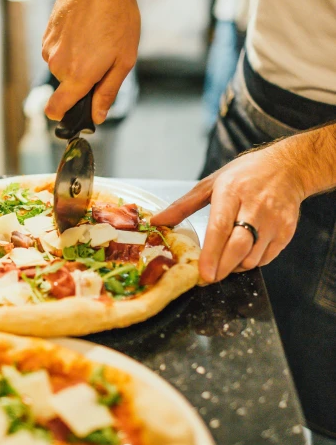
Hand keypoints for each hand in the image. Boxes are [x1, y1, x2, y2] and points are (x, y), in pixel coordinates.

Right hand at [42, 0, 139, 124]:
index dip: (64, 116)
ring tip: (96, 39)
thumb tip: (97, 115)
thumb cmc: (117, 17)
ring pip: (62, 68)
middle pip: (66, 87)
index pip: (56, 109)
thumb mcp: (124, 60)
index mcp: (78, 76)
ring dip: (76, 61)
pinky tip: (85, 29)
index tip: (73, 115)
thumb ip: (108, 92)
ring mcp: (49, 48)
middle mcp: (59, 65)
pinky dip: (70, 46)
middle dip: (82, 80)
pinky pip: (57, 51)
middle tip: (103, 59)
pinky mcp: (47, 34)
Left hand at [151, 144, 305, 283]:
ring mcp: (274, 220)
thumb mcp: (211, 183)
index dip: (211, 254)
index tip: (203, 273)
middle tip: (208, 277)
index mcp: (231, 192)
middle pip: (238, 247)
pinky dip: (251, 262)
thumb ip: (183, 206)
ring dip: (235, 266)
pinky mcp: (287, 231)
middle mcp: (255, 206)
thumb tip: (157, 221)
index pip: (220, 227)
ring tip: (225, 260)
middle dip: (222, 268)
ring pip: (252, 258)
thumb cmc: (245, 175)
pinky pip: (266, 259)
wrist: (287, 168)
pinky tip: (242, 254)